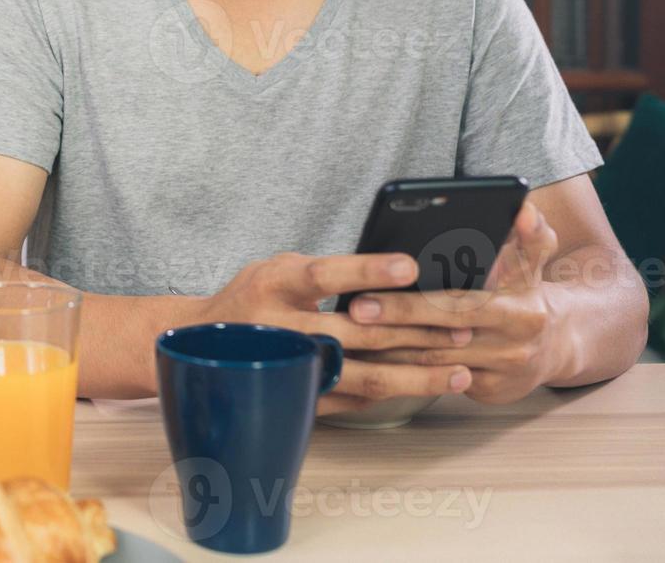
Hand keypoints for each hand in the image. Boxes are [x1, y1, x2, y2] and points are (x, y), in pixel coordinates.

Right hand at [190, 251, 474, 415]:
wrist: (203, 347)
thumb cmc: (255, 296)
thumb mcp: (278, 268)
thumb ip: (326, 271)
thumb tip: (399, 273)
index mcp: (272, 284)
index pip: (324, 274)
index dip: (367, 271)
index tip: (411, 265)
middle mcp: (279, 328)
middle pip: (357, 332)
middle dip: (415, 330)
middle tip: (461, 326)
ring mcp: (290, 370)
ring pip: (363, 377)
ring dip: (417, 374)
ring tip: (459, 371)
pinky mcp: (298, 398)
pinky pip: (354, 399)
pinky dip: (394, 393)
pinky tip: (425, 386)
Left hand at [345, 201, 564, 404]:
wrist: (555, 348)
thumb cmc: (525, 294)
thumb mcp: (533, 262)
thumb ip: (528, 235)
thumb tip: (524, 209)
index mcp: (521, 308)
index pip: (461, 302)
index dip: (415, 300)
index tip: (378, 289)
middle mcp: (513, 343)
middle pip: (442, 331)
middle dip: (397, 317)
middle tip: (355, 308)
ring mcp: (499, 372)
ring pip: (434, 360)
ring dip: (390, 348)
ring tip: (349, 332)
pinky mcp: (487, 392)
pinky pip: (435, 380)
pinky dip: (401, 368)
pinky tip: (369, 356)